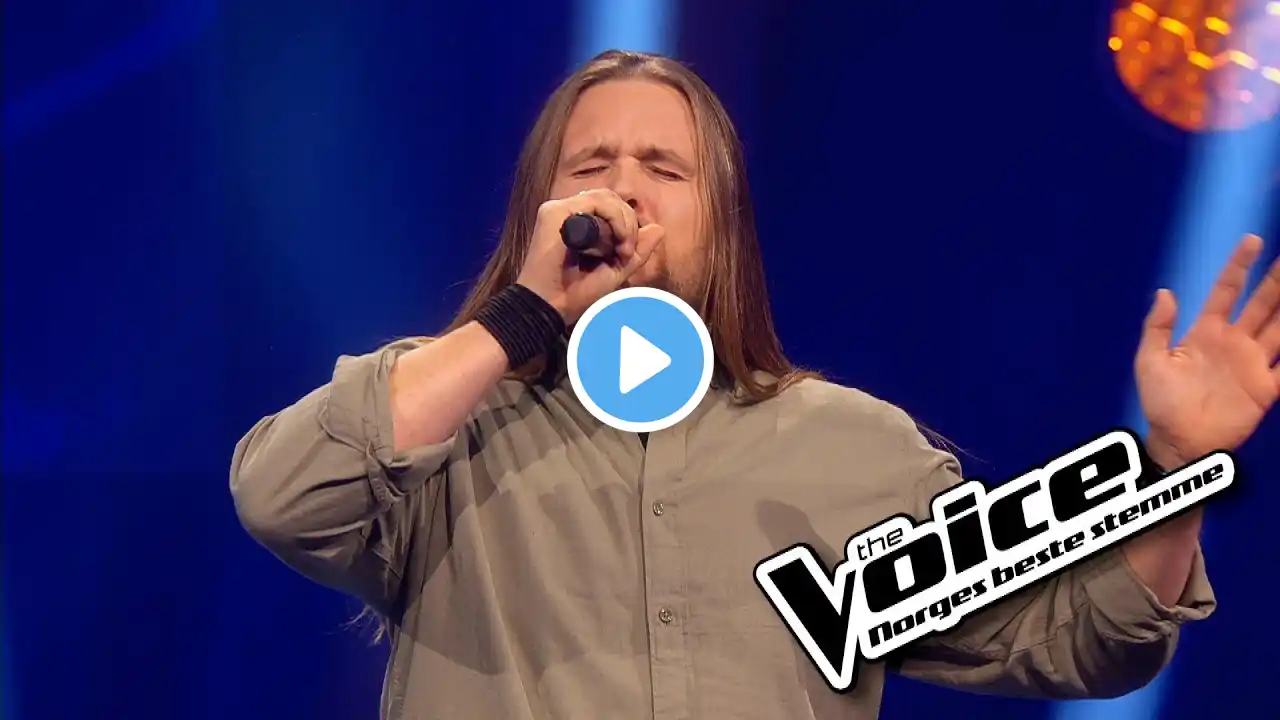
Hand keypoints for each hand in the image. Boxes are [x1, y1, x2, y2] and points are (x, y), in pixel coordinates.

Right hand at [515, 189, 664, 324]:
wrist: (550, 307)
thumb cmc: (575, 294)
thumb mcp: (616, 271)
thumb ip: (637, 250)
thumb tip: (659, 228)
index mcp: (580, 224)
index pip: (612, 208)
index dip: (629, 225)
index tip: (629, 254)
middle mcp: (568, 213)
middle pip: (611, 199)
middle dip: (629, 222)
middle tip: (627, 253)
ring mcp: (559, 210)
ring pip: (606, 197)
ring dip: (624, 221)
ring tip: (623, 249)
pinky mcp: (554, 212)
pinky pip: (595, 201)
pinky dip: (614, 217)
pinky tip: (617, 239)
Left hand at [1135, 233, 1279, 463]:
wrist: (1178, 440)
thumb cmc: (1161, 401)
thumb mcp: (1150, 361)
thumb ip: (1157, 326)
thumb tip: (1164, 292)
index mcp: (1206, 331)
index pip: (1227, 291)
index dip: (1239, 266)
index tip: (1253, 241)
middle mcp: (1234, 341)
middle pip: (1263, 303)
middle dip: (1278, 280)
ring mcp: (1253, 363)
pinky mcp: (1266, 388)